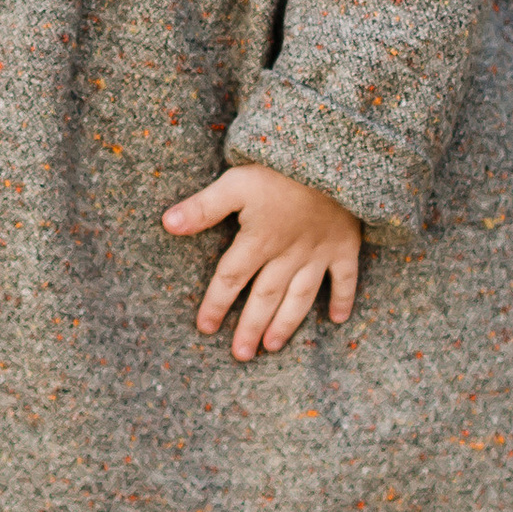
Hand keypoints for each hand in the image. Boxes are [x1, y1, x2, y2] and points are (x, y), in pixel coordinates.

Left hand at [163, 163, 361, 360]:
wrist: (333, 156)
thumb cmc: (280, 168)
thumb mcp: (236, 182)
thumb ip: (203, 207)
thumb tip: (167, 223)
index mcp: (258, 240)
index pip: (231, 279)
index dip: (216, 304)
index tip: (205, 328)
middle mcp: (288, 254)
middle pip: (265, 296)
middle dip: (250, 327)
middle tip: (240, 355)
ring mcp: (318, 253)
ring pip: (300, 296)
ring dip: (286, 323)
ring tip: (272, 346)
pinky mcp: (345, 245)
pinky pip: (345, 278)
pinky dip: (342, 299)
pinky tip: (337, 320)